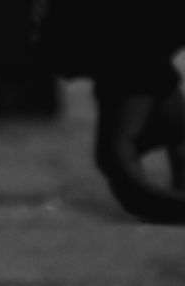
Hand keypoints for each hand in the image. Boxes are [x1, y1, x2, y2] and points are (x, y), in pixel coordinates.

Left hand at [94, 87, 184, 223]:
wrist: (144, 71)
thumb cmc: (159, 102)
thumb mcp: (180, 144)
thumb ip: (183, 170)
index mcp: (121, 165)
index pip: (143, 203)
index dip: (170, 212)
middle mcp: (109, 166)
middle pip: (141, 208)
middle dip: (170, 214)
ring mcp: (108, 159)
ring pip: (140, 201)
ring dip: (168, 207)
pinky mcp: (114, 151)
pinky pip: (138, 184)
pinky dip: (162, 195)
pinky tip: (183, 198)